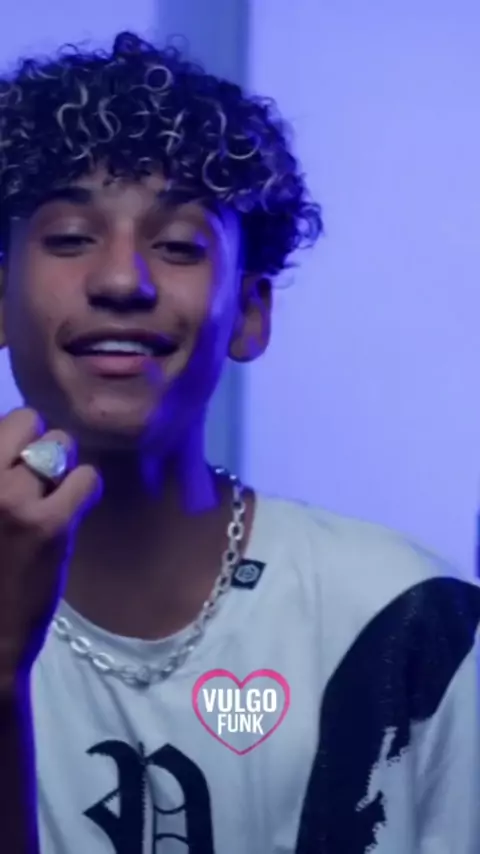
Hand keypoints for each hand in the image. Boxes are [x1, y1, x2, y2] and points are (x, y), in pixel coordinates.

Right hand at [0, 408, 99, 681]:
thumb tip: (20, 445)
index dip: (11, 438)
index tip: (16, 462)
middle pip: (25, 420)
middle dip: (38, 441)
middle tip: (39, 473)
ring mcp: (10, 498)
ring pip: (60, 445)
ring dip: (64, 466)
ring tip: (54, 495)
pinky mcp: (48, 524)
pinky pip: (85, 478)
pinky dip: (87, 489)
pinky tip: (75, 509)